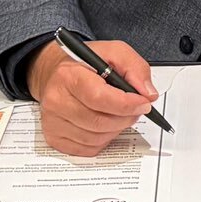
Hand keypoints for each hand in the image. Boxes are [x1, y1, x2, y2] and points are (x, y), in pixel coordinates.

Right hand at [27, 39, 157, 156]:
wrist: (55, 74)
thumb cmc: (85, 64)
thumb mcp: (114, 52)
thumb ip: (135, 67)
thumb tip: (147, 93)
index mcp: (69, 75)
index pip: (99, 98)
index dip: (126, 104)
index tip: (143, 103)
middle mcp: (56, 100)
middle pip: (100, 122)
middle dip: (126, 117)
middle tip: (136, 108)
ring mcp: (52, 122)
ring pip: (96, 139)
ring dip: (116, 129)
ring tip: (119, 114)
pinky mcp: (54, 138)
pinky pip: (88, 149)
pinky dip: (104, 139)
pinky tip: (105, 124)